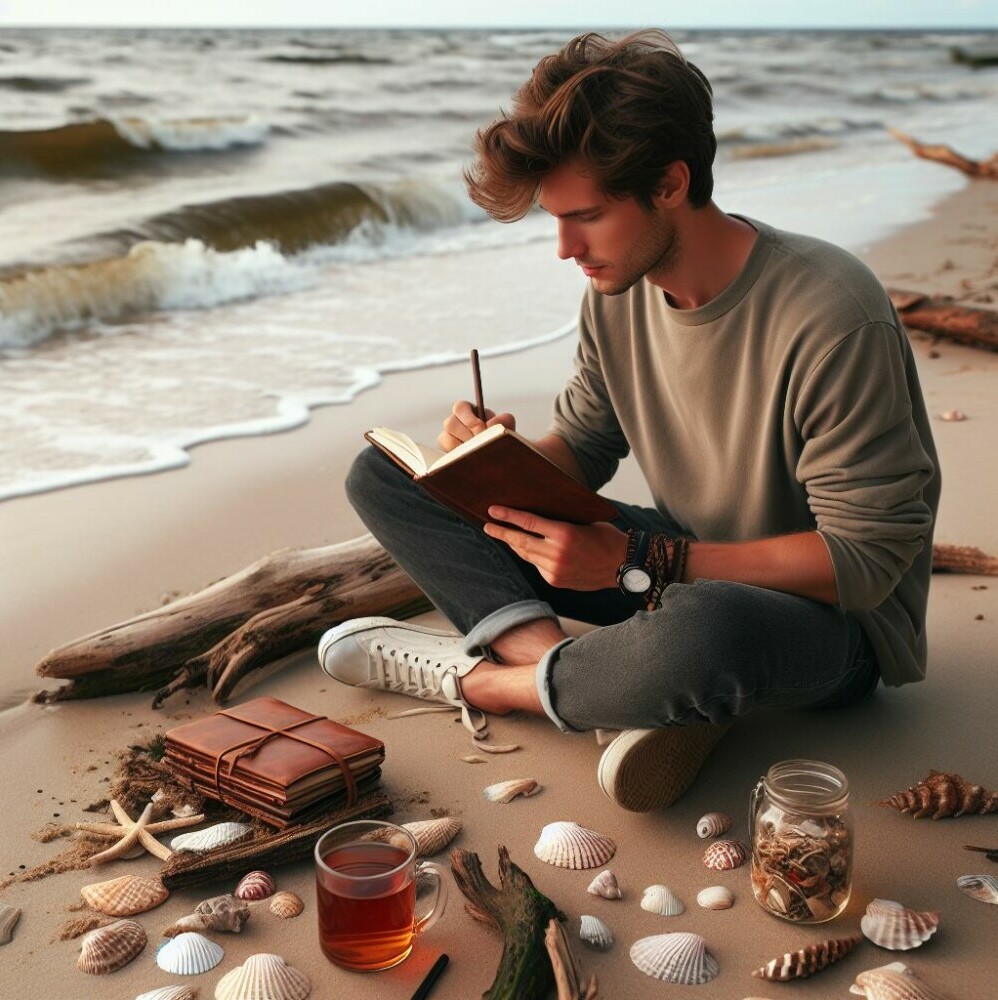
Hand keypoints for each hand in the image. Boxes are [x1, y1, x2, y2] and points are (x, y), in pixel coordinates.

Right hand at [437, 400, 515, 452]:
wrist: (497, 458)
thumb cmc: (499, 438)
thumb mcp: (505, 428)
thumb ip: (504, 421)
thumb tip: (493, 423)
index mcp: (466, 411)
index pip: (460, 407)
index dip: (470, 419)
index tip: (481, 429)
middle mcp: (453, 424)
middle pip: (450, 424)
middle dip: (467, 435)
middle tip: (481, 444)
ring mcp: (446, 439)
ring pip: (446, 440)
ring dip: (463, 448)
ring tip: (478, 455)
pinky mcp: (444, 455)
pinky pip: (445, 456)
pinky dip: (458, 459)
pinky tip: (471, 464)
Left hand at [484, 505, 626, 589]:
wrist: (623, 566)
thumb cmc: (605, 538)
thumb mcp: (582, 522)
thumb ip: (558, 524)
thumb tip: (533, 520)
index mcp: (565, 533)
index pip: (528, 523)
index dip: (508, 516)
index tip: (492, 511)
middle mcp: (557, 553)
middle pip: (521, 541)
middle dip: (501, 533)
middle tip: (487, 526)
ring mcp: (555, 570)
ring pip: (526, 555)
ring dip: (514, 545)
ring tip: (503, 535)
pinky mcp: (556, 581)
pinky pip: (536, 566)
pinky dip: (531, 556)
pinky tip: (526, 549)